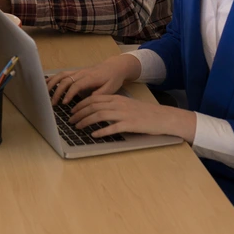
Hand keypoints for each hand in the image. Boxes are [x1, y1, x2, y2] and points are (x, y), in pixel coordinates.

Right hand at [45, 54, 140, 104]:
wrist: (115, 66)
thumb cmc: (113, 79)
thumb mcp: (111, 89)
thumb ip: (99, 95)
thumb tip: (88, 101)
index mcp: (90, 78)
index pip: (76, 85)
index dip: (69, 94)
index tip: (64, 103)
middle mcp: (82, 73)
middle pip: (66, 80)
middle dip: (58, 91)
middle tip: (53, 103)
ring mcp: (78, 71)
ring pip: (62, 75)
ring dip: (52, 83)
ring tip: (45, 93)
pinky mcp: (76, 72)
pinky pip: (63, 73)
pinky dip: (53, 78)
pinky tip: (46, 83)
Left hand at [68, 94, 194, 140]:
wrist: (163, 117)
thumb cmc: (144, 113)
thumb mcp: (126, 105)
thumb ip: (112, 106)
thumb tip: (96, 111)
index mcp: (117, 98)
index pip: (93, 98)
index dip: (80, 105)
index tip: (72, 111)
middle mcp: (118, 104)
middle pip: (93, 106)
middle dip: (79, 113)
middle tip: (70, 120)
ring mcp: (124, 114)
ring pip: (99, 115)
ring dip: (85, 121)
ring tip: (77, 127)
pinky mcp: (130, 125)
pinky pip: (113, 127)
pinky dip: (101, 131)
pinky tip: (94, 135)